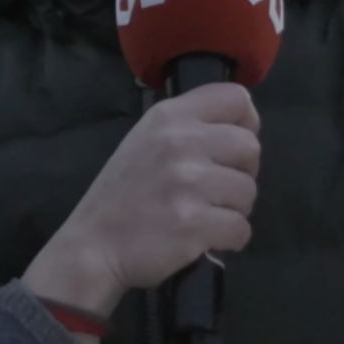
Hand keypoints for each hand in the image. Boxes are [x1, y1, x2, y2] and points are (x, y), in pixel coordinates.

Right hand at [22, 83, 260, 320]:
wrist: (94, 245)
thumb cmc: (122, 193)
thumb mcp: (145, 140)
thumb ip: (186, 127)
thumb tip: (238, 128)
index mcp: (168, 117)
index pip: (236, 98)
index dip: (246, 122)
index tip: (231, 146)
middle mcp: (179, 142)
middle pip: (250, 146)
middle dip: (242, 172)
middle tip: (217, 189)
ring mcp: (188, 183)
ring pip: (249, 191)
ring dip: (234, 209)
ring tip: (205, 214)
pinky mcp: (194, 223)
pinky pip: (241, 228)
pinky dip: (230, 239)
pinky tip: (204, 237)